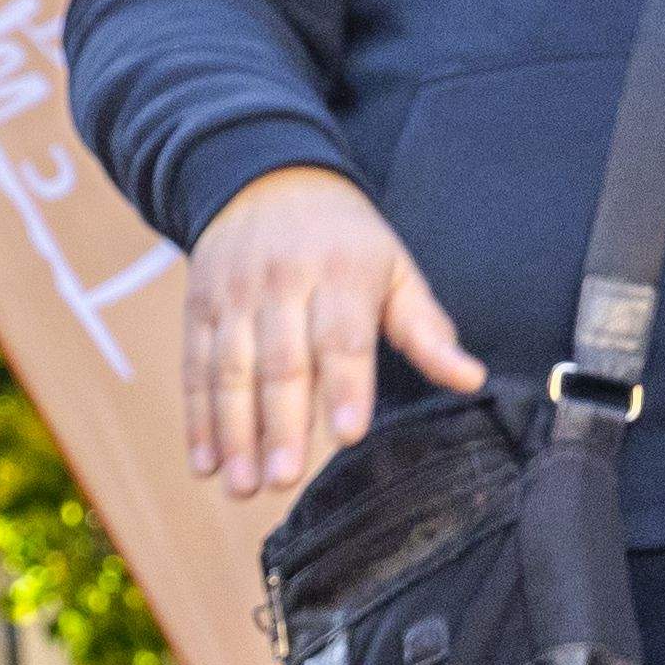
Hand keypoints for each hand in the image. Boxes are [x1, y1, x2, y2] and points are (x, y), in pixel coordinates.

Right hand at [182, 163, 483, 498]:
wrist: (263, 179)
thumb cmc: (345, 239)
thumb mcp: (396, 268)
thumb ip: (427, 329)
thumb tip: (471, 378)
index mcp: (340, 272)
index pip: (341, 335)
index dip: (344, 386)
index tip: (347, 435)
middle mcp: (280, 283)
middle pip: (278, 361)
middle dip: (278, 424)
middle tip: (282, 480)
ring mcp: (232, 295)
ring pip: (228, 369)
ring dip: (231, 431)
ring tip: (241, 485)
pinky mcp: (198, 307)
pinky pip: (194, 366)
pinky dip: (195, 417)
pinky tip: (203, 460)